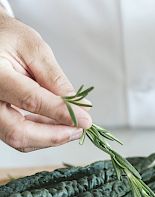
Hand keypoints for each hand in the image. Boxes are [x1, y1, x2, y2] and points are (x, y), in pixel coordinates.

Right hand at [0, 10, 91, 151]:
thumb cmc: (8, 38)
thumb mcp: (34, 49)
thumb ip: (54, 78)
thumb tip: (79, 106)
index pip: (30, 100)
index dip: (61, 113)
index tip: (85, 119)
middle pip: (18, 131)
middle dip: (55, 136)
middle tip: (79, 129)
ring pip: (18, 138)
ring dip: (50, 137)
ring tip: (72, 125)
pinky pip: (17, 135)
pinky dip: (41, 135)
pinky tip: (55, 124)